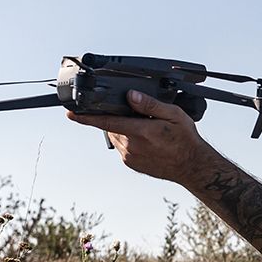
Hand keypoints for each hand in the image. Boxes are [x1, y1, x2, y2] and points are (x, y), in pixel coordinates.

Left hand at [67, 90, 208, 184]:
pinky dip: (130, 139)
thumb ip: (150, 105)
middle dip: (120, 117)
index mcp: (141, 132)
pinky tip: (148, 140)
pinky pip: (123, 147)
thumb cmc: (185, 140)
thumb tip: (131, 95)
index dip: (86, 117)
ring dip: (125, 129)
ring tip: (149, 130)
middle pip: (113, 126)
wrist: (191, 166)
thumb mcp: (174, 115)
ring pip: (117, 136)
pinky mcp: (131, 164)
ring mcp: (130, 157)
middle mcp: (132, 146)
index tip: (70, 113)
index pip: (107, 122)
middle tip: (142, 117)